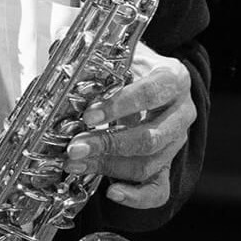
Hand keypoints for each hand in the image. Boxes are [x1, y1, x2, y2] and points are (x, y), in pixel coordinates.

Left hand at [64, 40, 195, 210]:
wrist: (153, 81)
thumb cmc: (132, 66)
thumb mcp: (117, 51)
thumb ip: (92, 49)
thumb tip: (59, 44)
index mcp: (173, 78)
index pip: (152, 92)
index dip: (120, 105)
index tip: (88, 114)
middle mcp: (182, 112)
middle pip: (151, 137)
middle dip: (109, 145)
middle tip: (75, 147)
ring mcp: (177, 142)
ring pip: (149, 164)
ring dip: (110, 168)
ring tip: (76, 164)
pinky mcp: (168, 165)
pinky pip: (159, 189)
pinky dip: (137, 197)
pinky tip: (112, 193)